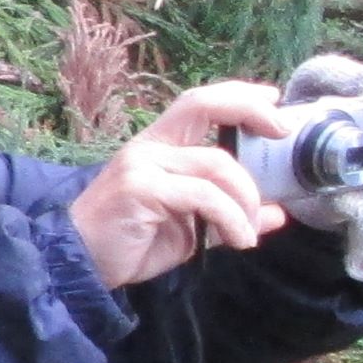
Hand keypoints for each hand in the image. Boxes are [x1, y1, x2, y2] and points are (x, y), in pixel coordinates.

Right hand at [66, 81, 289, 288]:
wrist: (81, 265)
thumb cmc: (130, 243)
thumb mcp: (191, 228)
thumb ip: (229, 214)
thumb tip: (277, 213)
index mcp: (158, 147)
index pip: (199, 103)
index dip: (239, 97)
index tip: (275, 101)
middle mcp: (149, 146)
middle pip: (202, 105)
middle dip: (250, 110)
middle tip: (281, 132)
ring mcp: (142, 165)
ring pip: (215, 164)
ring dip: (246, 200)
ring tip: (249, 233)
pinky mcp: (140, 188)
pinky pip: (203, 195)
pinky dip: (231, 218)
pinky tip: (239, 239)